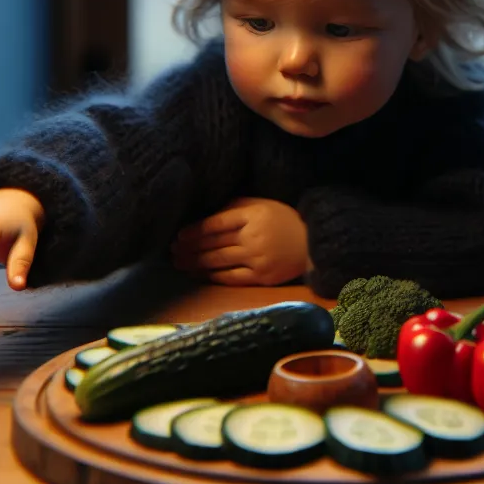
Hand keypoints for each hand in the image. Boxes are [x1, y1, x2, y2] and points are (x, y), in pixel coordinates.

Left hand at [171, 197, 309, 286]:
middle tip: (171, 250)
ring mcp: (257, 259)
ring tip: (178, 263)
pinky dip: (211, 276)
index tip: (179, 235)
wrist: (313, 243)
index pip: (216, 224)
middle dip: (189, 248)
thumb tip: (205, 216)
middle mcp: (254, 237)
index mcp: (253, 215)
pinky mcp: (261, 277)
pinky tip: (198, 274)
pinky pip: (230, 278)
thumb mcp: (262, 205)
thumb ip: (235, 208)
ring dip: (195, 263)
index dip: (194, 230)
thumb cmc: (283, 221)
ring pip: (218, 262)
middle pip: (213, 244)